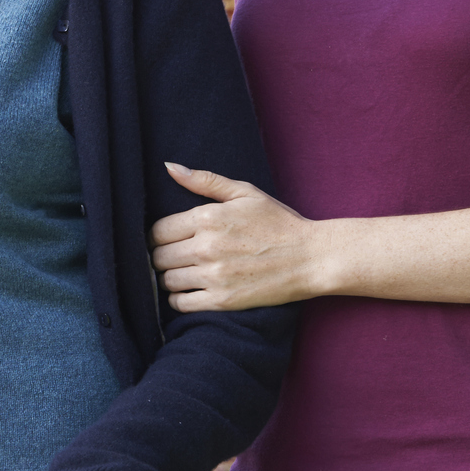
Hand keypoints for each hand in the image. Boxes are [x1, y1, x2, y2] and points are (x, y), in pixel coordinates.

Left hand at [151, 162, 321, 310]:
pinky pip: (180, 303)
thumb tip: (169, 166)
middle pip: (158, 257)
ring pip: (167, 280)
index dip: (159, 236)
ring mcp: (214, 276)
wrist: (311, 258)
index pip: (157, 231)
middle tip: (178, 256)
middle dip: (163, 256)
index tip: (169, 239)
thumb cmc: (279, 223)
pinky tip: (191, 290)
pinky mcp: (222, 300)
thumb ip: (204, 180)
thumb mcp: (245, 193)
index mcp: (208, 217)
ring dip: (171, 277)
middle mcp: (206, 247)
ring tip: (185, 273)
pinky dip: (179, 299)